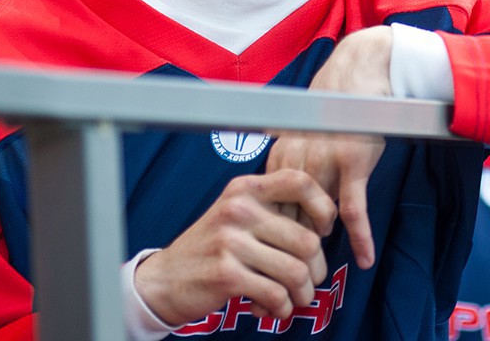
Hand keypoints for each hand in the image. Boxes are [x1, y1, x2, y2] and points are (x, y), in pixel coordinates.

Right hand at [134, 169, 336, 325]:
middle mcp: (238, 209)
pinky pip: (276, 295)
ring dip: (302, 293)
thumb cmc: (214, 248)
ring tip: (294, 298)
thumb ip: (274, 211)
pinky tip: (274, 308)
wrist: (164, 280)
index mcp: (245, 188)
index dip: (323, 207)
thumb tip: (325, 226)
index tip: (322, 230)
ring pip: (296, 272)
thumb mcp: (237, 214)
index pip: (300, 181)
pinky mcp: (226, 275)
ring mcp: (230, 242)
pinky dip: (282, 308)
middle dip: (316, 269)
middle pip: (307, 240)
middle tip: (309, 280)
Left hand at [267, 26, 393, 269]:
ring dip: (318, 252)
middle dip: (288, 254)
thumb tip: (283, 196)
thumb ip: (292, 163)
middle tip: (292, 283)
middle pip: (287, 221)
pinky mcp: (352, 164)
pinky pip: (353, 209)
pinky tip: (365, 259)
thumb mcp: (303, 134)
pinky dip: (360, 237)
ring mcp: (324, 163)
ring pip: (316, 220)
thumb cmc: (335, 106)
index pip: (269, 209)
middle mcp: (296, 162)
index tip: (268, 263)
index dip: (268, 240)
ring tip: (318, 281)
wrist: (359, 73)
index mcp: (281, 156)